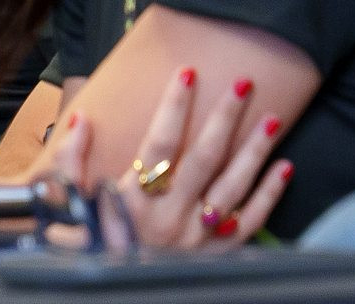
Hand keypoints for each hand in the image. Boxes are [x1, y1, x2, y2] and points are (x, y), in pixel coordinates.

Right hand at [51, 66, 291, 250]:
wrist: (112, 292)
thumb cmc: (91, 248)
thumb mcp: (70, 207)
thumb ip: (71, 163)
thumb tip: (83, 119)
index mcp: (135, 204)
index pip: (160, 144)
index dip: (175, 106)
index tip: (188, 73)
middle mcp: (171, 219)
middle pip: (205, 158)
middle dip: (225, 117)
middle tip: (244, 83)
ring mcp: (197, 240)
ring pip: (233, 188)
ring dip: (254, 151)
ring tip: (272, 118)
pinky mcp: (215, 257)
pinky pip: (250, 224)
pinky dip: (269, 195)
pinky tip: (284, 167)